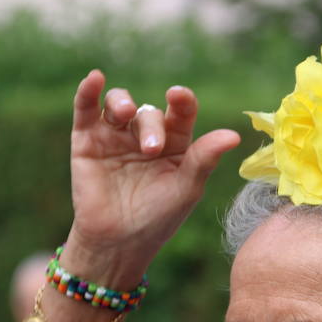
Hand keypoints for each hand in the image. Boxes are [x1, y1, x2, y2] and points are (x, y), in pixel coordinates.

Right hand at [64, 71, 240, 285]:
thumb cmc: (159, 217)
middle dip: (151, 127)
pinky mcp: (87, 141)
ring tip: (123, 114)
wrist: (119, 242)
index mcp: (176, 143)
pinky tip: (94, 79)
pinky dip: (88, 93)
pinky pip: (86, 111)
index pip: (181, 113)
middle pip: (149, 113)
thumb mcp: (186, 188)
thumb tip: (235, 135)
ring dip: (121, 102)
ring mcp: (115, 136)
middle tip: (152, 150)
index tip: (179, 96)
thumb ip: (205, 158)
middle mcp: (146, 135)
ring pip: (118, 104)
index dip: (181, 101)